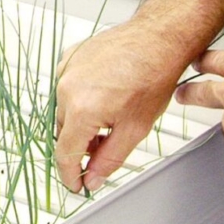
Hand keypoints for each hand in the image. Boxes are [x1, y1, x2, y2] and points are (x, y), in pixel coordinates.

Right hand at [54, 19, 198, 192]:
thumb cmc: (153, 76)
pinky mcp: (71, 57)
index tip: (77, 185)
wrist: (158, 38)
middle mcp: (66, 88)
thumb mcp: (135, 128)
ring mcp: (66, 70)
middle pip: (64, 132)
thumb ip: (109, 159)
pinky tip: (102, 97)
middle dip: (81, 147)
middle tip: (102, 152)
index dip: (70, 175)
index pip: (65, 154)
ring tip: (109, 121)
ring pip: (64, 110)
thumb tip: (93, 178)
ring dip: (80, 122)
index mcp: (81, 109)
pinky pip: (66, 87)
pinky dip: (78, 98)